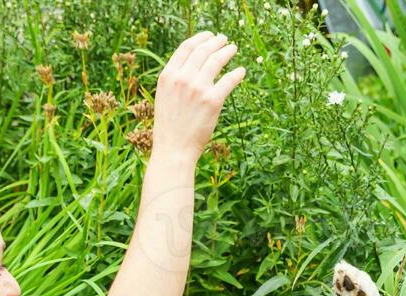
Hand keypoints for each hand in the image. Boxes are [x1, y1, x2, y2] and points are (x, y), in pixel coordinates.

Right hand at [152, 31, 246, 162]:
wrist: (173, 149)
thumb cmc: (169, 126)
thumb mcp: (164, 97)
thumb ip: (175, 79)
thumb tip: (192, 64)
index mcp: (168, 76)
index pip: (186, 48)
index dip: (200, 38)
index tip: (209, 36)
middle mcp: (182, 79)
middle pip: (203, 51)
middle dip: (216, 42)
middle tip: (224, 40)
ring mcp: (198, 89)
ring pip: (216, 60)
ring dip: (227, 52)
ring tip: (233, 48)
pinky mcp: (213, 101)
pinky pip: (229, 80)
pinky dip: (237, 73)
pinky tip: (241, 71)